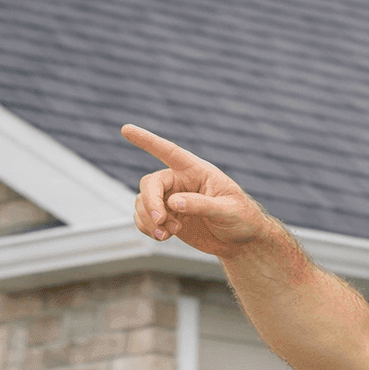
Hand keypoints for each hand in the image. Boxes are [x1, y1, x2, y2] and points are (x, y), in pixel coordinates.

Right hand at [121, 124, 271, 254]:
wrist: (242, 240)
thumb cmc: (242, 218)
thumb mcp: (227, 211)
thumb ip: (201, 205)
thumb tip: (173, 202)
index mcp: (197, 171)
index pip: (169, 152)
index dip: (147, 140)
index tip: (126, 129)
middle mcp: (180, 182)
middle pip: (150, 184)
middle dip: (151, 203)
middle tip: (161, 222)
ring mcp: (171, 200)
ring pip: (143, 202)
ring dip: (150, 219)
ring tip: (168, 233)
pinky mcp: (167, 217)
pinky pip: (143, 218)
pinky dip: (148, 228)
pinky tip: (163, 236)